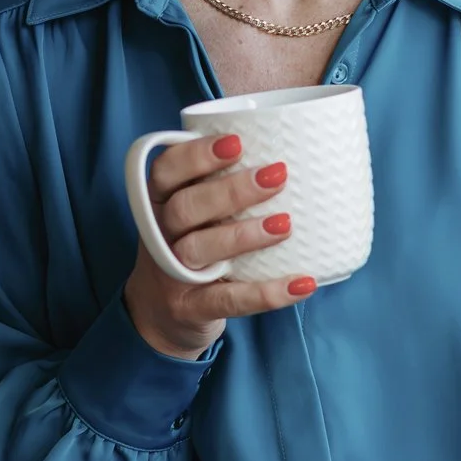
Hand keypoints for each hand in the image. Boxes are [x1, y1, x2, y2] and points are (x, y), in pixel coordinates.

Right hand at [122, 132, 316, 358]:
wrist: (159, 317)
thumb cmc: (188, 251)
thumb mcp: (189, 217)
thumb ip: (216, 189)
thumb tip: (283, 159)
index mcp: (159, 204)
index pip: (166, 171)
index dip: (196, 156)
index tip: (237, 142)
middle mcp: (160, 236)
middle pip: (185, 207)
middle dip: (231, 190)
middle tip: (277, 176)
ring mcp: (171, 274)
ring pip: (200, 248)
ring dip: (244, 235)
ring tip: (285, 224)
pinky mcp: (190, 308)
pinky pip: (227, 299)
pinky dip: (266, 293)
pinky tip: (302, 283)